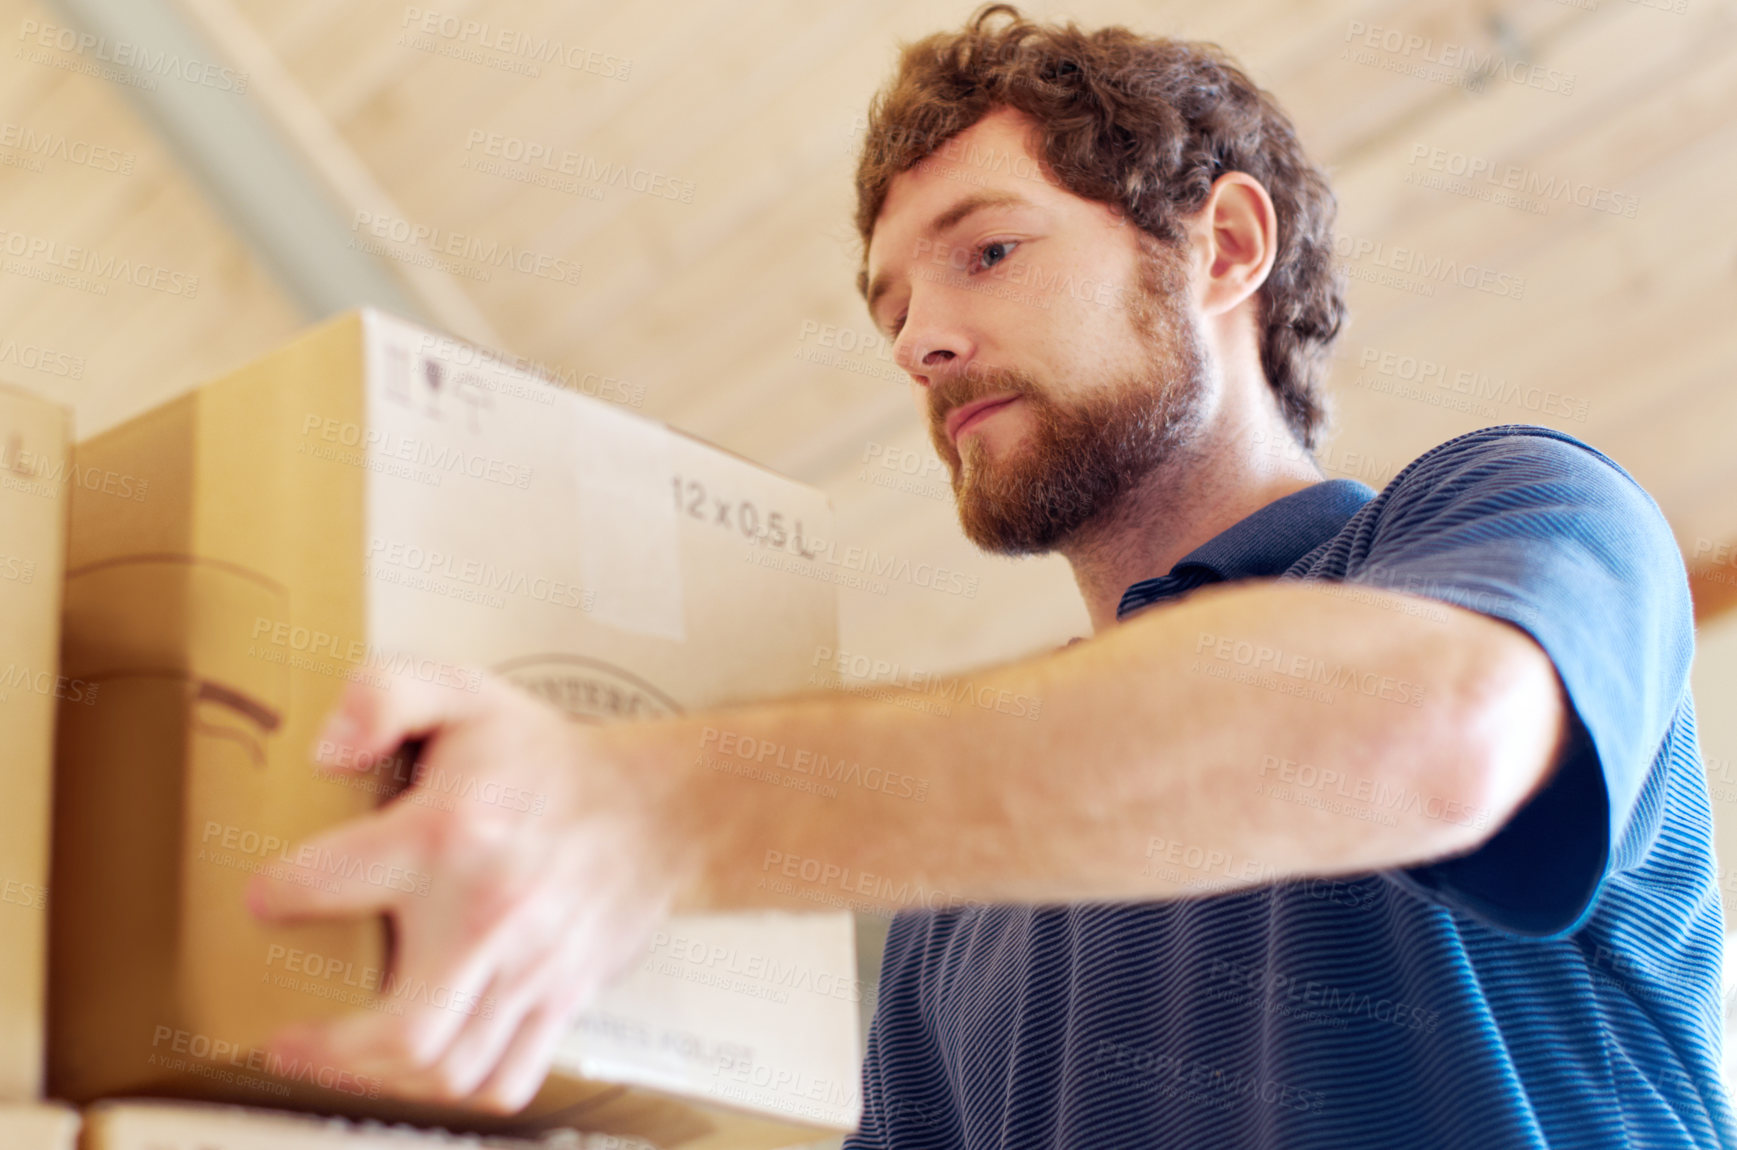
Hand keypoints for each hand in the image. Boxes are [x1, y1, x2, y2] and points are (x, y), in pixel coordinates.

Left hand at [246, 668, 699, 1112]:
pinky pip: (504, 1077)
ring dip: (379, 1078)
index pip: (321, 884)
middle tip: (288, 1040)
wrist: (658, 806)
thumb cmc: (550, 761)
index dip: (275, 894)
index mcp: (446, 836)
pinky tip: (426, 1069)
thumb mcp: (463, 695)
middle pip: (398, 1028)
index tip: (267, 900)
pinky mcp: (559, 998)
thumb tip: (326, 750)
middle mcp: (486, 914)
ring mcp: (528, 966)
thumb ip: (382, 695)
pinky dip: (457, 1088)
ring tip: (344, 1062)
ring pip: (445, 1065)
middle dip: (324, 1050)